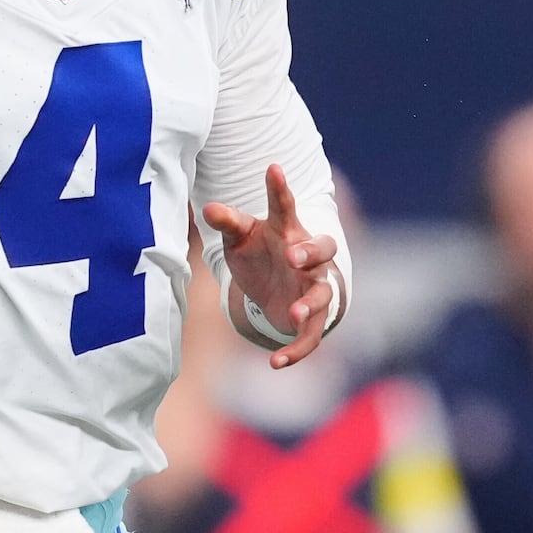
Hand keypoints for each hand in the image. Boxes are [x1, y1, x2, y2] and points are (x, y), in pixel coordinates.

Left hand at [200, 165, 341, 368]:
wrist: (274, 289)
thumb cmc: (259, 254)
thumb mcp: (239, 239)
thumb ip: (228, 224)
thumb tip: (210, 209)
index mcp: (288, 231)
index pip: (285, 207)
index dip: (279, 189)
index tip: (272, 168)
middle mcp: (307, 258)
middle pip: (323, 248)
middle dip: (311, 251)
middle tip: (293, 255)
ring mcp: (312, 288)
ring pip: (323, 294)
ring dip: (311, 305)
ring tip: (294, 314)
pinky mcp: (309, 318)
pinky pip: (311, 336)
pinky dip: (296, 350)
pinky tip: (275, 363)